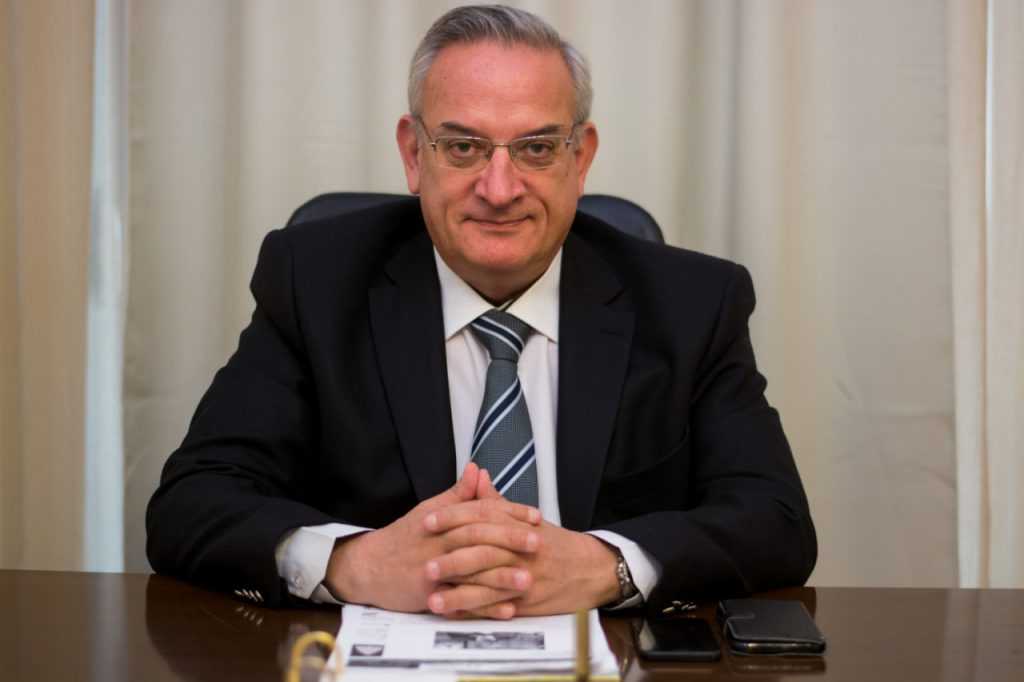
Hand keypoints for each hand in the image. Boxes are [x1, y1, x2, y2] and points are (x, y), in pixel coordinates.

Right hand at [323, 463, 540, 612]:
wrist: (369, 567)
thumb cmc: (405, 537)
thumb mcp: (429, 509)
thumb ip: (458, 493)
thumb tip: (477, 469)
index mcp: (444, 520)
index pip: (480, 511)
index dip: (509, 513)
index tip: (536, 516)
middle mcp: (440, 544)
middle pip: (478, 539)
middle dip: (509, 540)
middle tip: (539, 542)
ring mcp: (434, 571)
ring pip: (472, 574)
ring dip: (501, 578)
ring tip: (528, 580)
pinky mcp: (430, 596)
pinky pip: (462, 603)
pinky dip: (485, 607)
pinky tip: (507, 609)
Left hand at [424, 472, 620, 617]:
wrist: (592, 570)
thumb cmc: (555, 544)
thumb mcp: (528, 518)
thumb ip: (497, 501)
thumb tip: (475, 475)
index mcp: (518, 525)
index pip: (482, 517)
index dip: (452, 518)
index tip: (427, 522)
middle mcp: (522, 550)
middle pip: (483, 552)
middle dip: (451, 559)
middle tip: (424, 564)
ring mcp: (526, 578)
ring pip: (488, 585)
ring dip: (458, 593)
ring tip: (432, 597)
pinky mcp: (529, 603)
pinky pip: (498, 608)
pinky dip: (475, 613)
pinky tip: (455, 615)